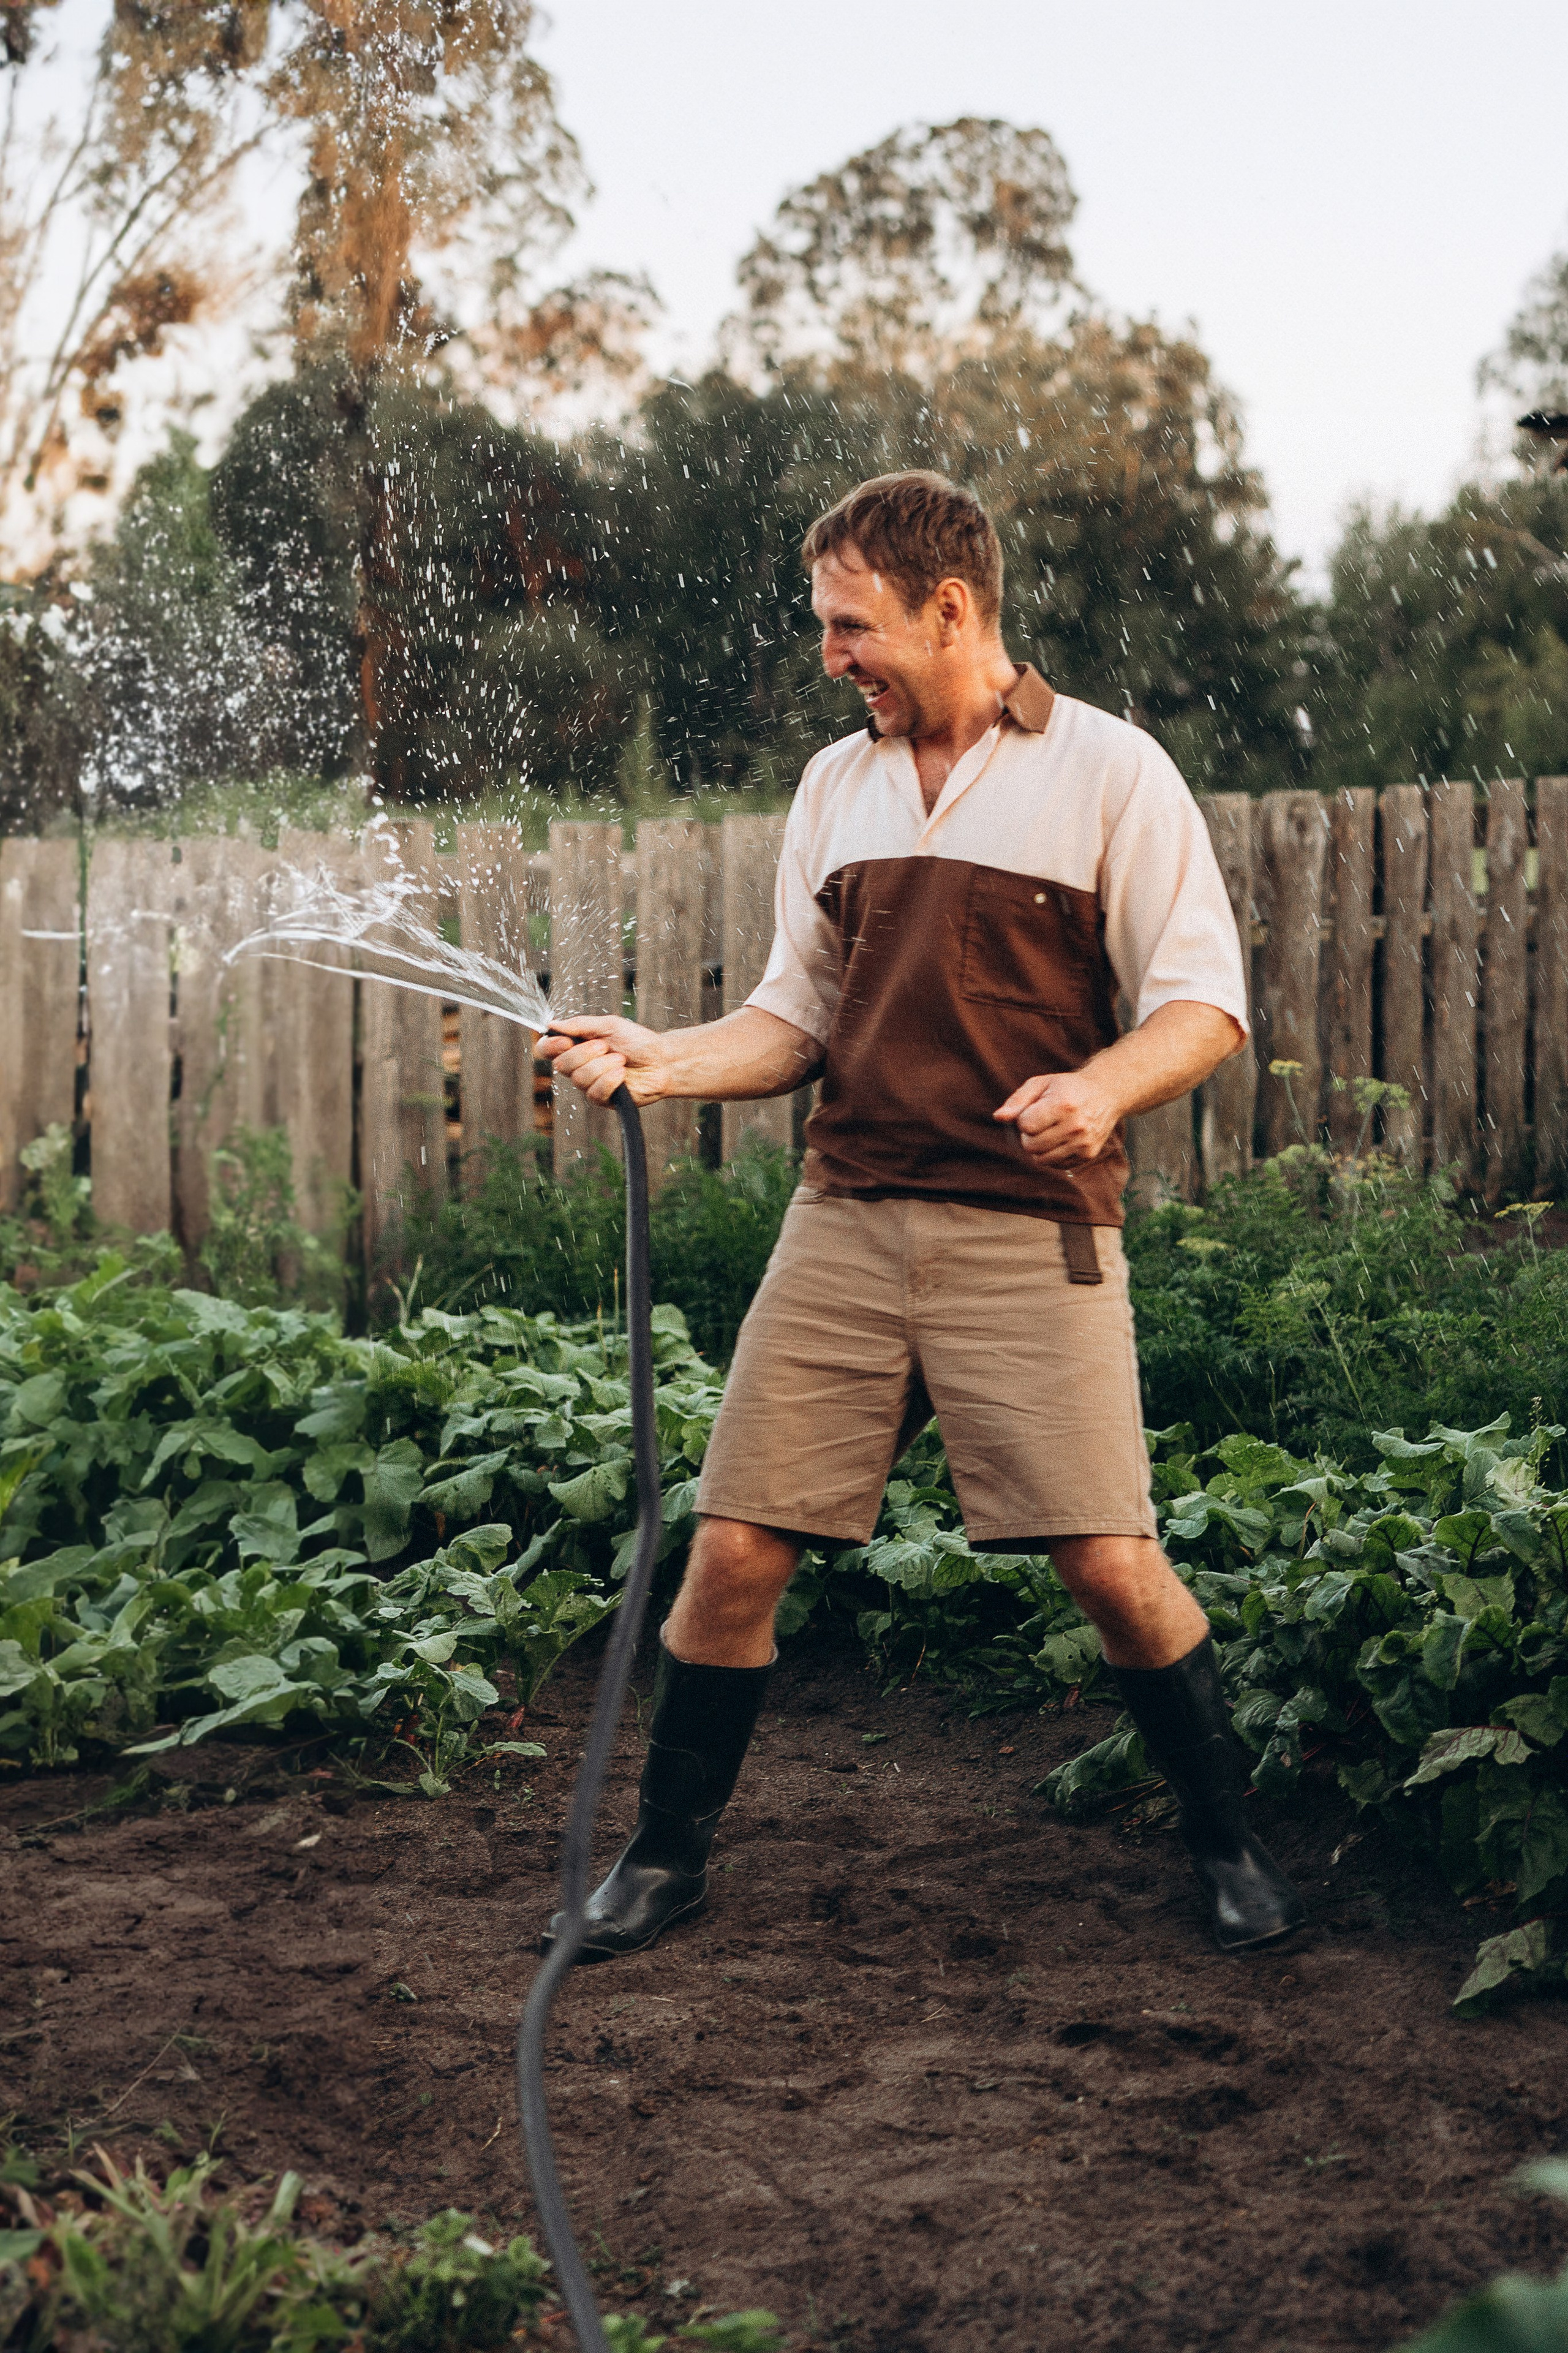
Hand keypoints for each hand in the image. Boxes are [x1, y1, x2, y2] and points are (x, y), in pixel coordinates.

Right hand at [537, 1014, 671, 1105]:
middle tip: (606, 1047)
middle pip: (561, 1065)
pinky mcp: (603, 1099)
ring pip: (579, 1079)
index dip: (550, 1046)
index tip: (565, 1041)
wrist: (662, 1060)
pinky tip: (622, 1075)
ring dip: (603, 1066)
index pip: (547, 1049)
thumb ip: (580, 1025)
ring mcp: (590, 1084)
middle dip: (584, 1054)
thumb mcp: (609, 1025)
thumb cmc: (637, 1041)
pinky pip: (595, 1093)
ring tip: (621, 1060)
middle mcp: (579, 1067)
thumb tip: (553, 1024)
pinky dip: (610, 1081)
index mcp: (577, 1046)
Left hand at [994, 1068, 1122, 1166]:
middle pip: (1031, 1146)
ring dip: (1039, 1147)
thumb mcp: (1041, 1084)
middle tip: (1040, 1122)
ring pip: (1041, 1160)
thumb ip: (1017, 1100)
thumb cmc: (1067, 1088)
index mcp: (1062, 1105)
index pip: (1025, 1125)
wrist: (1106, 1094)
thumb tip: (998, 1117)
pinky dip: (1052, 1154)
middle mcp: (1075, 1126)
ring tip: (1049, 1131)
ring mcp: (1083, 1143)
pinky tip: (1060, 1138)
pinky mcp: (1088, 1154)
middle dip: (1029, 1135)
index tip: (1034, 1110)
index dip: (1023, 1118)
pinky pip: (1056, 1165)